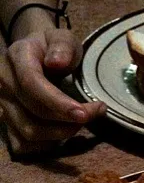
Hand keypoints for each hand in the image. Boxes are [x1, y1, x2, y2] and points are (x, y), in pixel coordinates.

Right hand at [0, 28, 105, 154]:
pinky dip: (47, 145)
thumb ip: (62, 46)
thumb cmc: (53, 48)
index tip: (84, 113)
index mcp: (17, 58)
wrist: (36, 55)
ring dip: (61, 133)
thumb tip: (57, 62)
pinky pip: (24, 144)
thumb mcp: (62, 37)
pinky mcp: (9, 123)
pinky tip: (65, 133)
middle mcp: (5, 84)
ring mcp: (4, 105)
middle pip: (33, 112)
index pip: (31, 84)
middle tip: (94, 113)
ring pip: (29, 132)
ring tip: (82, 123)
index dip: (58, 103)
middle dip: (68, 119)